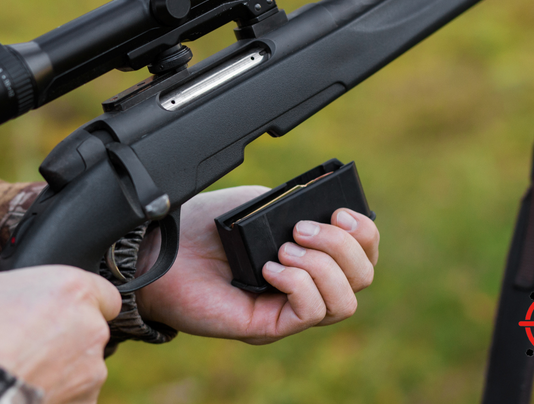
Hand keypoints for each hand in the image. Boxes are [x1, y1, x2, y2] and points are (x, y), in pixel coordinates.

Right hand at [0, 235, 121, 402]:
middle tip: (23, 333)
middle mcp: (91, 331)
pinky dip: (55, 389)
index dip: (75, 295)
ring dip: (59, 362)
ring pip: (82, 362)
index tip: (49, 303)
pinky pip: (75, 393)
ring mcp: (90, 374)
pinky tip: (23, 384)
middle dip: (62, 329)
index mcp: (72, 290)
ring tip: (18, 362)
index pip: (101, 289)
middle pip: (88, 326)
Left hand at [135, 186, 378, 343]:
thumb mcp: (264, 207)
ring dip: (322, 267)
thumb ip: (299, 210)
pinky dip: (298, 284)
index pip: (364, 255)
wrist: (168, 248)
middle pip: (363, 277)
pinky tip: (268, 268)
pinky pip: (311, 312)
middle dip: (342, 246)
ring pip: (345, 302)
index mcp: (313, 255)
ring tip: (283, 249)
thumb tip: (327, 216)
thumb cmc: (209, 226)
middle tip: (302, 228)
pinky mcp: (270, 326)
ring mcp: (291, 309)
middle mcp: (309, 285)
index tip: (340, 211)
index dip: (365, 233)